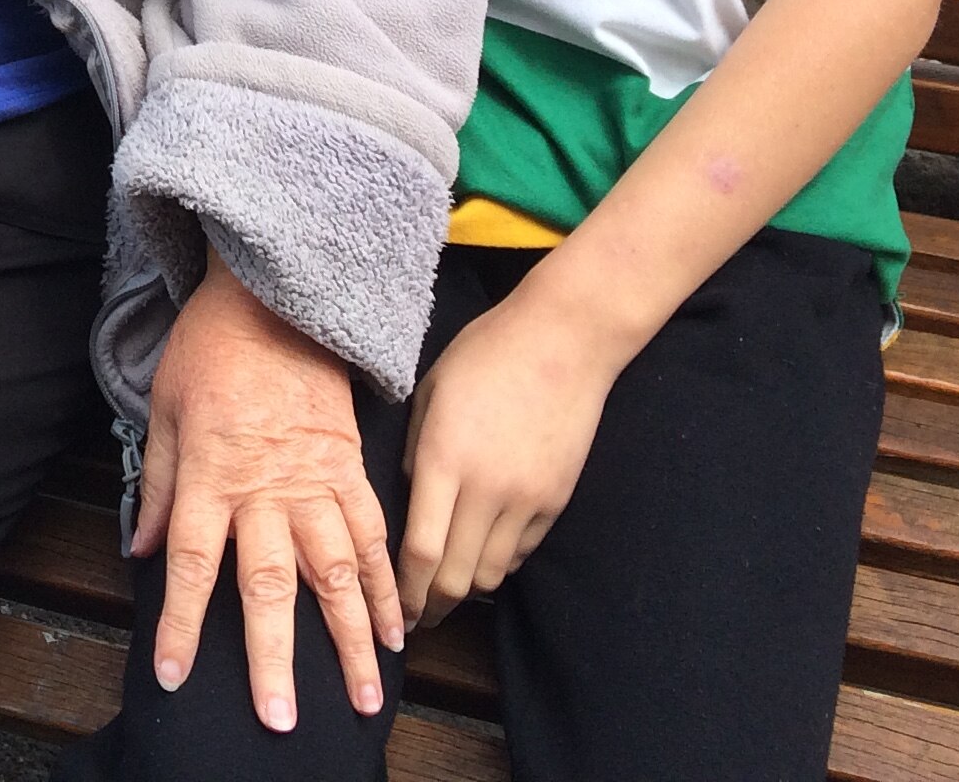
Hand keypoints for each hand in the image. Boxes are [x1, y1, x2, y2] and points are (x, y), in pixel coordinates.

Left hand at [133, 263, 404, 731]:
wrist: (271, 293)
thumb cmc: (209, 347)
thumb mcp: (163, 407)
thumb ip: (159, 484)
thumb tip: (141, 550)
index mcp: (210, 475)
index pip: (191, 565)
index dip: (180, 623)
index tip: (173, 675)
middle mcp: (265, 489)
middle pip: (268, 586)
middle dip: (274, 658)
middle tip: (280, 718)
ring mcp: (316, 481)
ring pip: (337, 573)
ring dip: (352, 640)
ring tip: (368, 697)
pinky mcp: (352, 468)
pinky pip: (374, 535)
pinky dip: (389, 584)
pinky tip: (401, 628)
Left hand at [398, 286, 622, 625]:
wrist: (563, 341)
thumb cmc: (485, 355)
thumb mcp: (430, 395)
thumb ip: (416, 454)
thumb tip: (411, 500)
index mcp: (443, 460)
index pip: (419, 550)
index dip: (404, 591)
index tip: (395, 608)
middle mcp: (486, 489)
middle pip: (457, 577)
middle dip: (433, 607)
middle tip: (418, 617)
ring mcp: (526, 498)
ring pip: (492, 573)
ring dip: (467, 591)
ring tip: (448, 592)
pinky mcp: (556, 500)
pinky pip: (521, 550)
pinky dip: (499, 561)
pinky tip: (484, 554)